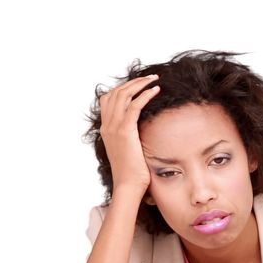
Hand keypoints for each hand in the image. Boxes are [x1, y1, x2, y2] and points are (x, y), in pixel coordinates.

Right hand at [98, 75, 160, 194]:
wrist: (128, 185)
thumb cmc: (132, 172)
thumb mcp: (127, 150)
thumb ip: (129, 137)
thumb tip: (141, 131)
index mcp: (106, 129)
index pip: (107, 99)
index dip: (122, 88)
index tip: (138, 85)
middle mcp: (107, 125)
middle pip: (116, 93)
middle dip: (133, 82)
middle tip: (149, 78)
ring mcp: (114, 128)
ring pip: (124, 95)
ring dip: (140, 84)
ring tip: (154, 79)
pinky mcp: (125, 131)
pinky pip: (134, 105)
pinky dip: (145, 94)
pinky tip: (155, 90)